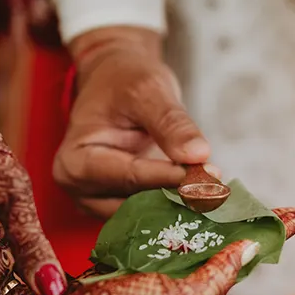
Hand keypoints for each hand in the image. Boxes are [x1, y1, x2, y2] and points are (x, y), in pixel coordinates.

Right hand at [14, 208, 294, 294]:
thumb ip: (214, 276)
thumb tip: (248, 249)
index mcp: (198, 292)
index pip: (242, 258)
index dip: (269, 236)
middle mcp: (182, 281)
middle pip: (224, 245)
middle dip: (249, 223)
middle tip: (276, 201)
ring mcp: (156, 270)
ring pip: (194, 235)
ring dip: (216, 214)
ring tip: (237, 190)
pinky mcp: (130, 259)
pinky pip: (161, 231)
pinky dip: (176, 214)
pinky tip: (183, 195)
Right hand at [54, 27, 210, 218]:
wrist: (116, 80)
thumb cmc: (124, 80)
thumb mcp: (149, 90)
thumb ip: (171, 123)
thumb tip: (198, 154)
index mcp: (75, 160)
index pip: (128, 176)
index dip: (169, 178)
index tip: (209, 176)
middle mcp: (80, 189)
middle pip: (134, 203)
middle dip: (177, 196)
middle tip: (219, 189)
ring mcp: (97, 202)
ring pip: (144, 215)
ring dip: (180, 205)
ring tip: (215, 192)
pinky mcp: (117, 205)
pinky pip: (149, 213)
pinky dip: (175, 204)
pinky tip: (202, 196)